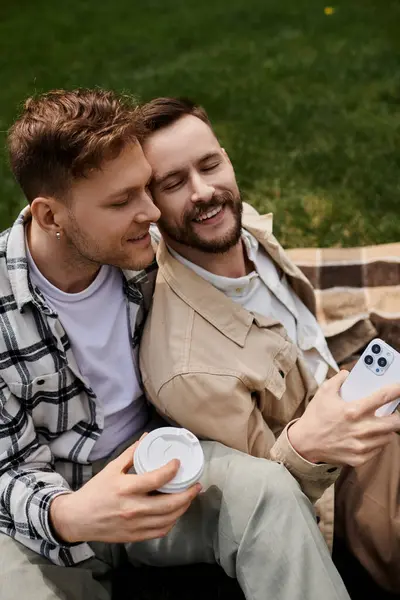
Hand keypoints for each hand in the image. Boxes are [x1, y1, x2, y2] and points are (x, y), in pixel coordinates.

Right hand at [50, 434, 201, 543]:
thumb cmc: (95, 491)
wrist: (78, 519)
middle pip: (169, 504)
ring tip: (189, 497)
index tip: (179, 463)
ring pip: (168, 519)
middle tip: (196, 485)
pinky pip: (160, 531)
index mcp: (126, 488)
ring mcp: (135, 525)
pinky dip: (172, 522)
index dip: (172, 470)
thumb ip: (131, 453)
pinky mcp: (135, 536)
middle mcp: (133, 508)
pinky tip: (175, 513)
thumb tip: (146, 437)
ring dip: (183, 508)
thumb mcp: (111, 468)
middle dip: (188, 494)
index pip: (156, 479)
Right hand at [288, 370, 399, 466]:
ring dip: (386, 429)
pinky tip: (368, 436)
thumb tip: (349, 374)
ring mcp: (361, 446)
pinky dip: (376, 442)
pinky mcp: (359, 458)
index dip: (397, 390)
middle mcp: (360, 429)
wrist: (304, 443)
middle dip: (398, 416)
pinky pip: (378, 449)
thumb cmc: (315, 416)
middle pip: (395, 423)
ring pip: (388, 437)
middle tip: (394, 412)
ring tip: (378, 424)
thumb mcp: (324, 392)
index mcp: (352, 410)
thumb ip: (339, 380)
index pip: (383, 397)